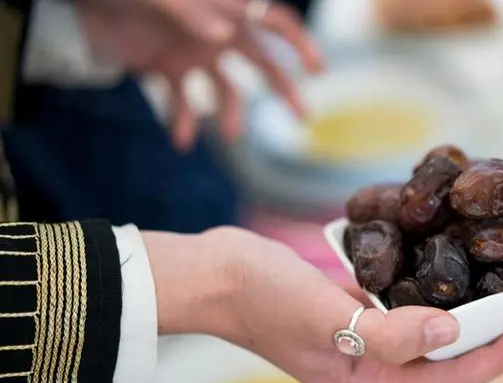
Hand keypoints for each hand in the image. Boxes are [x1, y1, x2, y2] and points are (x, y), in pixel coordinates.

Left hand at [77, 0, 322, 149]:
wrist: (78, 5)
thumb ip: (192, 11)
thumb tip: (224, 35)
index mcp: (222, 7)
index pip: (271, 20)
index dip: (298, 43)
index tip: (317, 69)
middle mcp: (214, 31)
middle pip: (260, 62)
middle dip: (283, 89)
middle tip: (303, 118)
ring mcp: (191, 52)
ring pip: (226, 88)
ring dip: (233, 113)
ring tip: (232, 135)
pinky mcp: (165, 68)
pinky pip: (182, 100)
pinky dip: (183, 122)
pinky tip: (181, 142)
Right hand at [144, 227, 502, 382]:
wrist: (214, 273)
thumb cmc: (261, 298)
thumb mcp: (326, 317)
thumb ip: (388, 332)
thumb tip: (450, 332)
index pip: (451, 378)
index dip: (500, 355)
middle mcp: (372, 368)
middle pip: (449, 359)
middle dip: (494, 334)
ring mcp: (364, 340)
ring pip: (432, 332)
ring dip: (469, 310)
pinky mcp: (356, 312)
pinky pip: (408, 307)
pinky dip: (434, 290)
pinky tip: (452, 265)